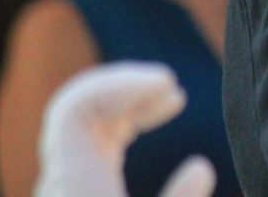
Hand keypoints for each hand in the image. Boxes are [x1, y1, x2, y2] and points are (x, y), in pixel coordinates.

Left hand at [35, 62, 215, 196]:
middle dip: (126, 84)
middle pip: (81, 104)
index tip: (168, 83)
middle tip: (169, 82)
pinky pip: (98, 134)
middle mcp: (66, 175)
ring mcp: (72, 179)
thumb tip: (201, 165)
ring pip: (90, 118)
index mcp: (75, 179)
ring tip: (173, 94)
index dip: (119, 84)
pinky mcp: (84, 185)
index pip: (74, 108)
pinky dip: (130, 116)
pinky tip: (163, 111)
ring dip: (131, 98)